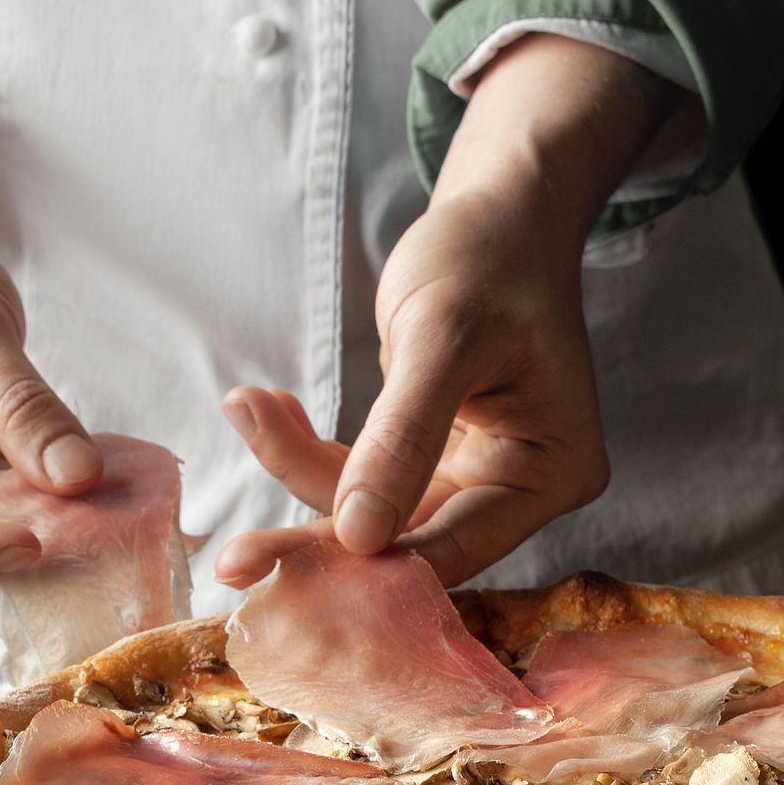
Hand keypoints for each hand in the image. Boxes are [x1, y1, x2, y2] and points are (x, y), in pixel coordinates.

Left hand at [214, 188, 608, 587]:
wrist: (497, 216)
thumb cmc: (486, 259)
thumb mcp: (443, 336)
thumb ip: (404, 436)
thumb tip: (359, 536)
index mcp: (551, 472)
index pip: (453, 547)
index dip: (367, 566)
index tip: (275, 568)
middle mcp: (520, 489)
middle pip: (408, 542)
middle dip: (317, 534)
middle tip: (232, 558)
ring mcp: (477, 477)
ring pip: (374, 513)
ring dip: (300, 469)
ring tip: (245, 406)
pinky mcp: (435, 460)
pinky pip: (365, 477)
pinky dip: (310, 448)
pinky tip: (262, 407)